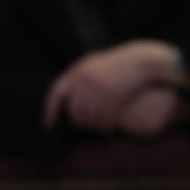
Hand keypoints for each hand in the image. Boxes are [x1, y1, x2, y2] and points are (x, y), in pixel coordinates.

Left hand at [44, 40, 187, 132]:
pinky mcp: (114, 98)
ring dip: (94, 126)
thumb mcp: (95, 64)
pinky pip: (104, 120)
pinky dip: (106, 127)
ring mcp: (100, 89)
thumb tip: (63, 98)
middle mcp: (86, 81)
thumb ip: (78, 78)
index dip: (50, 111)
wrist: (142, 62)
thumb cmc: (117, 64)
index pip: (56, 94)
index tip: (48, 125)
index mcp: (78, 71)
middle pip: (73, 111)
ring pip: (89, 118)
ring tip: (101, 126)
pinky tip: (110, 128)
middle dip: (79, 122)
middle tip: (87, 126)